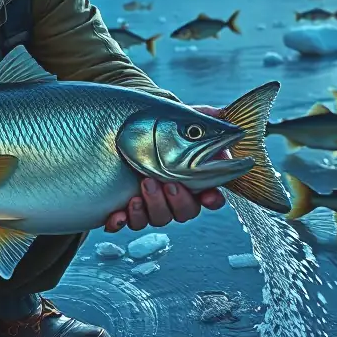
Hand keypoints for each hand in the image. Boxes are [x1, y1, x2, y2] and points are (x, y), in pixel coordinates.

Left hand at [103, 104, 228, 231]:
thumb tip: (220, 113)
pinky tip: (119, 214)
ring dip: (153, 206)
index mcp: (190, 178)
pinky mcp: (126, 210)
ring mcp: (150, 205)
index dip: (212, 200)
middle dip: (179, 201)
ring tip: (143, 184)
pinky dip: (123, 221)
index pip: (210, 197)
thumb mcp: (175, 118)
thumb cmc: (152, 129)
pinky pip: (127, 223)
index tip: (208, 195)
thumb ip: (200, 116)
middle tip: (168, 183)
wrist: (116, 133)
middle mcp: (172, 196)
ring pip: (159, 219)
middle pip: (186, 212)